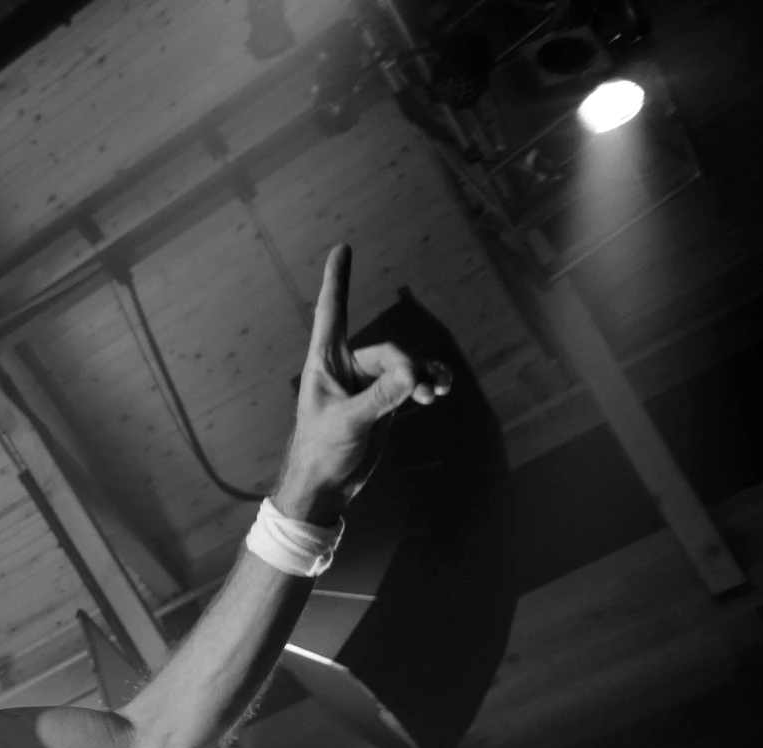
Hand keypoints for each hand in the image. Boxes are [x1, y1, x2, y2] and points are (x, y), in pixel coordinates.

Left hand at [270, 245, 451, 524]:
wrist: (326, 486)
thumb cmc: (321, 451)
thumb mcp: (349, 422)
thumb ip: (381, 397)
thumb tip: (414, 374)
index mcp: (324, 362)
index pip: (332, 312)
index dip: (337, 280)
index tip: (341, 247)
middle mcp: (346, 367)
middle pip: (389, 351)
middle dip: (408, 369)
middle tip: (418, 392)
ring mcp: (367, 384)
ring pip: (406, 366)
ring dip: (425, 376)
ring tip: (437, 392)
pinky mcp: (384, 402)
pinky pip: (412, 382)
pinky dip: (428, 384)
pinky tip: (441, 391)